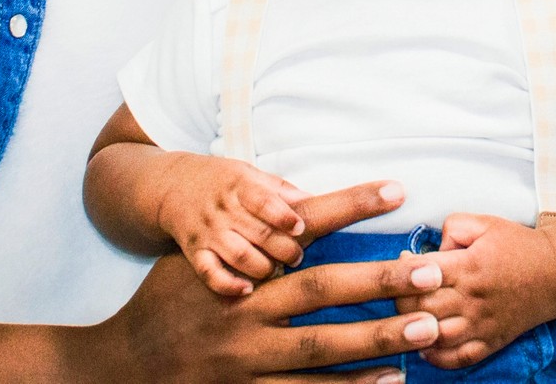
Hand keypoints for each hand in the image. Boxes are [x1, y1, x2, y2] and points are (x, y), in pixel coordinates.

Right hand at [74, 181, 447, 383]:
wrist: (123, 365)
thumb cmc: (167, 302)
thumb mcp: (198, 259)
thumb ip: (248, 237)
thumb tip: (302, 207)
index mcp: (239, 266)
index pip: (305, 225)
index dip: (351, 204)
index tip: (399, 190)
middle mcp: (246, 311)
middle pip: (324, 289)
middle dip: (380, 279)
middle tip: (432, 272)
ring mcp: (249, 359)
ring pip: (324, 348)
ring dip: (379, 338)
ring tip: (427, 327)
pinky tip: (390, 379)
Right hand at [155, 154, 312, 295]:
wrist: (173, 185)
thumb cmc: (222, 181)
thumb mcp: (249, 173)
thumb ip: (280, 189)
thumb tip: (313, 200)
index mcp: (240, 186)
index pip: (264, 202)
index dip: (284, 216)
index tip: (300, 228)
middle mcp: (224, 210)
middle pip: (259, 233)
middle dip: (284, 249)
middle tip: (298, 257)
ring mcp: (208, 232)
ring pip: (239, 256)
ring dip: (263, 268)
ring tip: (276, 271)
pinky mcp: (194, 252)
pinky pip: (209, 272)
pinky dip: (227, 284)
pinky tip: (246, 290)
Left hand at [394, 213, 555, 370]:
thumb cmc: (518, 246)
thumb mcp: (485, 223)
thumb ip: (452, 228)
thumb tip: (430, 249)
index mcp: (469, 267)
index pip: (420, 275)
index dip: (402, 269)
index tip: (403, 261)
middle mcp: (473, 300)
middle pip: (421, 308)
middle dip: (401, 299)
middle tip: (400, 288)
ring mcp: (482, 325)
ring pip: (434, 337)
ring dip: (414, 329)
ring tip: (408, 316)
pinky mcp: (491, 342)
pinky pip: (458, 359)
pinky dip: (436, 357)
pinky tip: (424, 345)